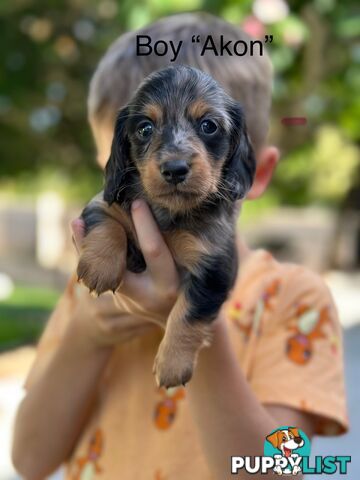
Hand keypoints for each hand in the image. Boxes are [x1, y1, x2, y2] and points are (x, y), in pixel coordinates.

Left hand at [71, 200, 178, 345]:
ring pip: (102, 274)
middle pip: (119, 267)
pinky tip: (81, 234)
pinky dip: (92, 255)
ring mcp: (130, 303)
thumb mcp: (189, 268)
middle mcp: (148, 297)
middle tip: (95, 211)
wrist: (181, 320)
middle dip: (106, 238)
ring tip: (77, 223)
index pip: (154, 251)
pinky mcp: (120, 302)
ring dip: (88, 248)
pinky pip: (102, 275)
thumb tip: (161, 207)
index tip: (137, 202)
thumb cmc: (190, 282)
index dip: (146, 225)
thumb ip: (177, 246)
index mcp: (170, 285)